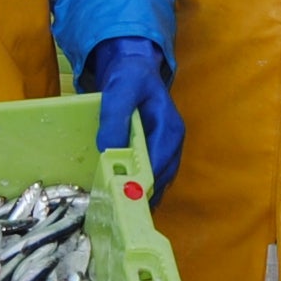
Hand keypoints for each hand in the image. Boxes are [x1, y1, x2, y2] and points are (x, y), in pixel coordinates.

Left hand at [83, 37, 183, 199]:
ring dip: (139, 195)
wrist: (135, 69)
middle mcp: (172, 144)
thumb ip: (114, 117)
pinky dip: (138, 187)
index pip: (157, 164)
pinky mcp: (157, 153)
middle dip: (139, 194)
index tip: (121, 197)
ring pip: (157, 182)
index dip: (140, 182)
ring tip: (118, 210)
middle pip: (159, 179)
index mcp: (168, 129)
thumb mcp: (121, 89)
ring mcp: (167, 150)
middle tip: (116, 211)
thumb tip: (108, 150)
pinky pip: (151, 176)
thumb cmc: (130, 76)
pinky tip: (123, 196)